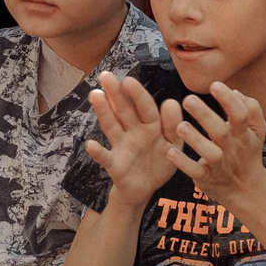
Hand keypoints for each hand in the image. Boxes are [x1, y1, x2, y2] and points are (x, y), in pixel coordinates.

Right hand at [82, 70, 174, 209]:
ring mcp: (121, 146)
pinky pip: (106, 157)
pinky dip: (98, 152)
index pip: (144, 106)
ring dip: (103, 111)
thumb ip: (174, 126)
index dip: (137, 94)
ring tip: (95, 95)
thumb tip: (171, 101)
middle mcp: (133, 131)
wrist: (145, 189)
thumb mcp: (173, 145)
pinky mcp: (114, 165)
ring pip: (112, 126)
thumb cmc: (161, 162)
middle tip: (105, 75)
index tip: (128, 81)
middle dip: (115, 93)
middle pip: (124, 110)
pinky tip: (91, 145)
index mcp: (151, 125)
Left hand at [166, 83, 265, 210]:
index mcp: (244, 134)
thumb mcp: (257, 131)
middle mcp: (233, 149)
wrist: (247, 190)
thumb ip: (251, 108)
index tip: (214, 84)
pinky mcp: (207, 178)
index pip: (240, 115)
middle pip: (221, 132)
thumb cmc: (248, 152)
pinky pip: (195, 171)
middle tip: (188, 99)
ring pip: (209, 153)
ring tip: (180, 126)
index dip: (229, 100)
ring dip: (194, 139)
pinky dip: (183, 163)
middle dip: (205, 115)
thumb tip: (235, 90)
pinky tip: (171, 152)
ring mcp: (220, 165)